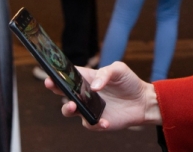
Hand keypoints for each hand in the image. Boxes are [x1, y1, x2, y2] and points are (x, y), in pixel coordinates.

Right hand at [45, 63, 161, 130]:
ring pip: (70, 110)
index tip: (50, 74)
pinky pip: (90, 124)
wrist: (142, 101)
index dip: (58, 74)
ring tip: (74, 105)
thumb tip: (94, 86)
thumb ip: (106, 73)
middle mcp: (85, 93)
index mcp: (88, 78)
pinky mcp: (97, 121)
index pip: (69, 75)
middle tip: (51, 85)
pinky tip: (105, 121)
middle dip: (55, 88)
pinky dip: (96, 123)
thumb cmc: (128, 82)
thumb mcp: (119, 69)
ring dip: (69, 108)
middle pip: (64, 92)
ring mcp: (89, 108)